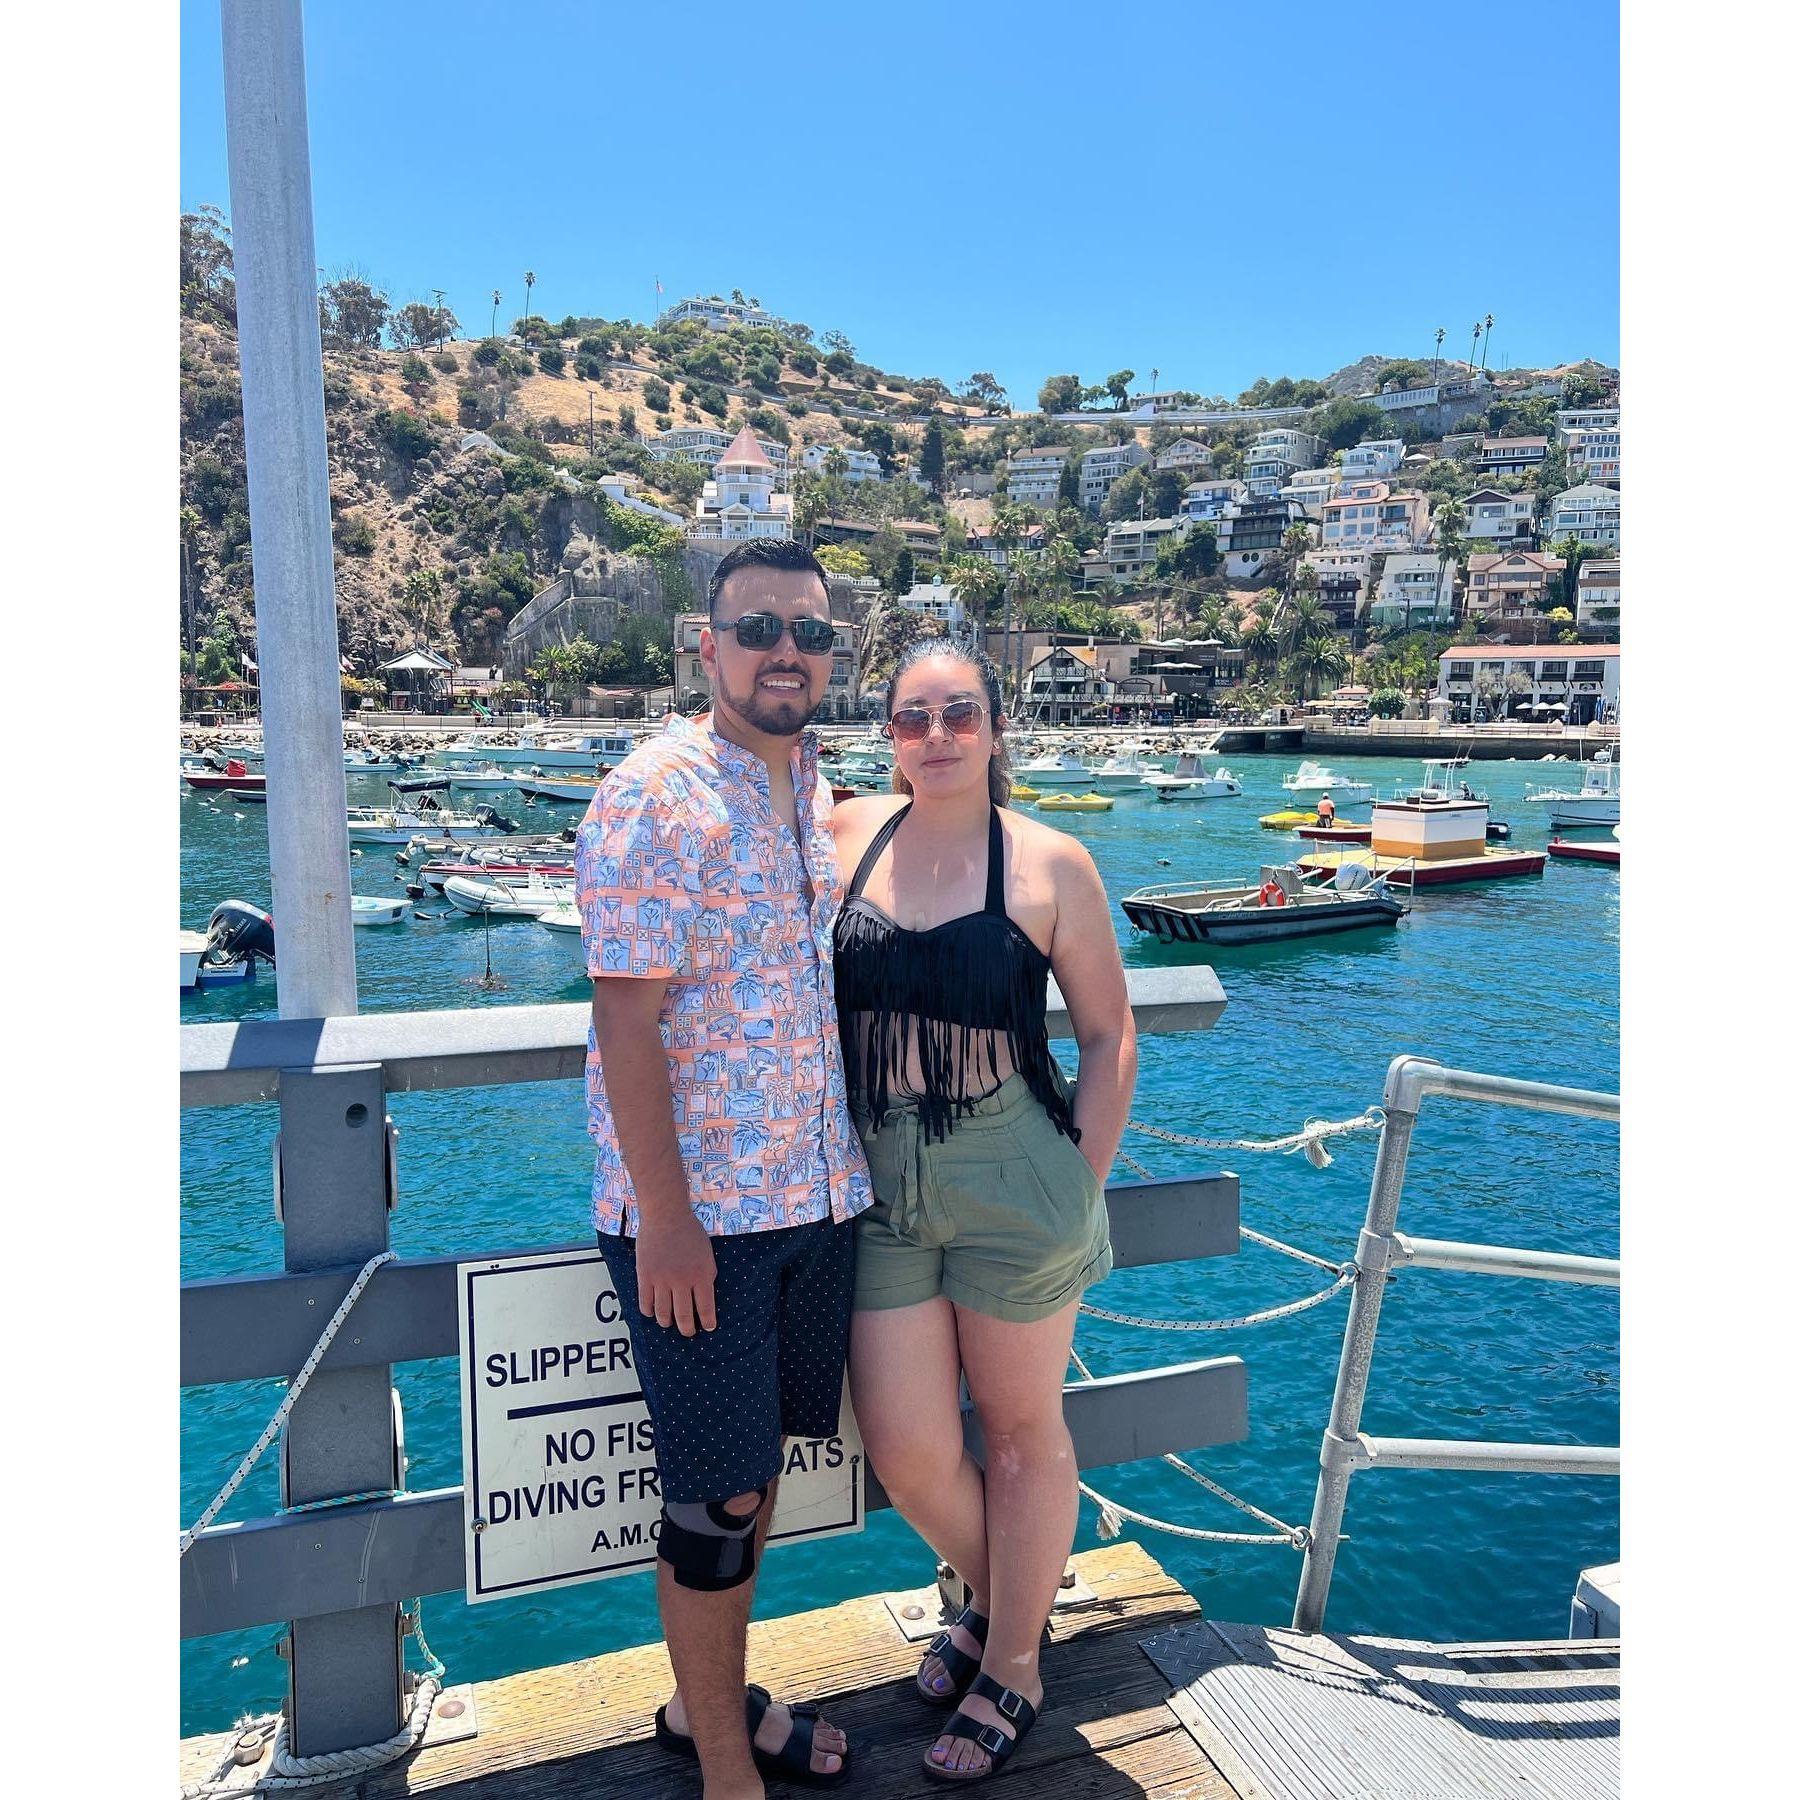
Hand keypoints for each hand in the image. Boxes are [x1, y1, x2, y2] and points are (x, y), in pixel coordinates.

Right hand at [635, 1211, 716, 1336]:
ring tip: (669, 1324)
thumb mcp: (707, 1254)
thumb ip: (706, 1274)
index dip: (707, 1322)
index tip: (708, 1328)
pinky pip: (645, 1302)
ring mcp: (662, 1280)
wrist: (666, 1215)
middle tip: (689, 1332)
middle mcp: (682, 1282)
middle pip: (684, 1316)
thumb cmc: (689, 1231)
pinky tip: (651, 1312)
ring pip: (663, 1313)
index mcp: (702, 1275)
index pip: (706, 1308)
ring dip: (667, 1322)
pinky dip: (649, 1311)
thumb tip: (704, 1295)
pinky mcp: (645, 1276)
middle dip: (687, 1329)